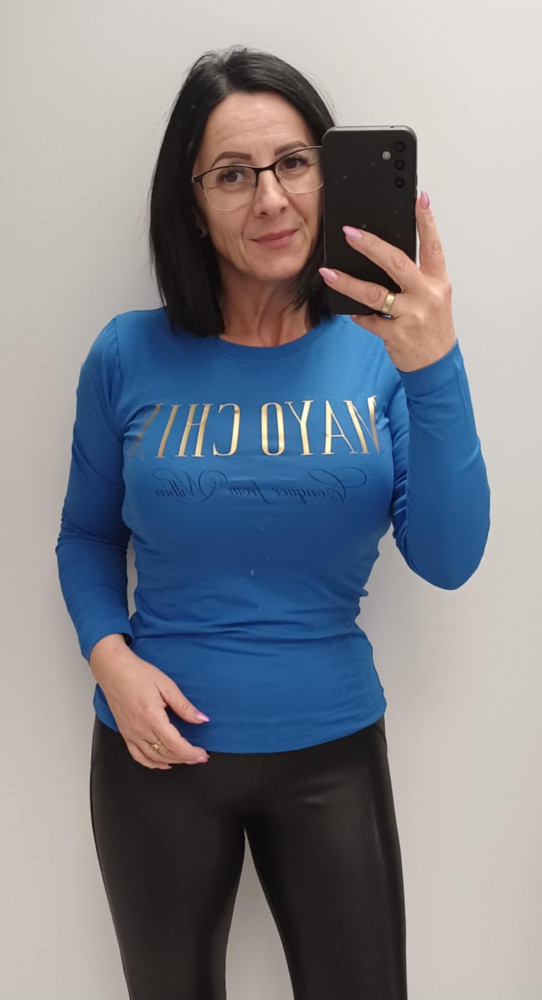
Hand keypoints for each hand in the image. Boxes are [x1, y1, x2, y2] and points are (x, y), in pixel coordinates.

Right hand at [90, 642, 209, 768]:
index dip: (191, 752)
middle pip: (166, 753)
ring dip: (172, 761)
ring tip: (186, 759)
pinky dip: (152, 763)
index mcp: (152, 717)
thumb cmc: (138, 674)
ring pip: (153, 757)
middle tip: (199, 757)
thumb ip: (184, 706)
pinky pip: (138, 756)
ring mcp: (130, 734)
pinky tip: (163, 763)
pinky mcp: (125, 734)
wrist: (114, 670)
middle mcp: (140, 729)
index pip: (175, 744)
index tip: (202, 754)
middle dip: (186, 758)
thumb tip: (201, 719)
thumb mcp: (167, 686)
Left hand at [318, 192, 456, 372]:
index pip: (433, 245)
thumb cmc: (432, 326)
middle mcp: (427, 295)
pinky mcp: (397, 335)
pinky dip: (357, 315)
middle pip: (397, 263)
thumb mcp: (434, 297)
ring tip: (328, 272)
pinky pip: (369, 320)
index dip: (426, 220)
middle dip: (371, 246)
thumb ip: (415, 277)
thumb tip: (383, 256)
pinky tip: (350, 311)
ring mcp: (412, 315)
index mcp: (438, 281)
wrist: (436, 365)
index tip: (417, 198)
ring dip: (347, 282)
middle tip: (349, 233)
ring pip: (375, 294)